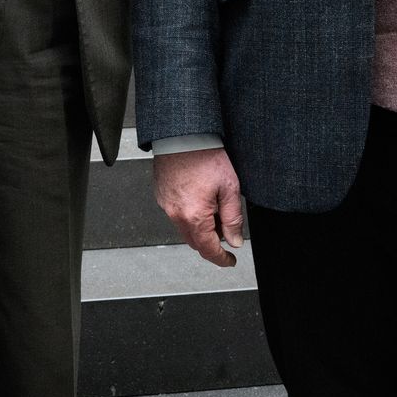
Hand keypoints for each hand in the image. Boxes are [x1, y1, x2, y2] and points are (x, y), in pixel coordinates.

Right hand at [153, 148, 245, 266]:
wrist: (182, 136)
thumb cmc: (204, 156)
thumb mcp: (229, 188)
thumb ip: (233, 219)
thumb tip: (234, 240)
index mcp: (194, 216)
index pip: (208, 249)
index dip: (221, 259)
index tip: (229, 260)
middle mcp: (176, 214)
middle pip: (195, 242)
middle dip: (211, 242)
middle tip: (226, 229)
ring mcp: (166, 205)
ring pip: (185, 229)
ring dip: (200, 228)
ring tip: (213, 207)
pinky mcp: (161, 196)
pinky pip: (176, 214)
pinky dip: (188, 215)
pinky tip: (199, 198)